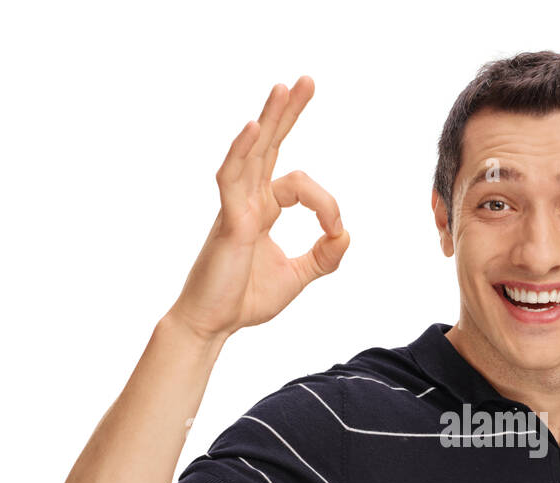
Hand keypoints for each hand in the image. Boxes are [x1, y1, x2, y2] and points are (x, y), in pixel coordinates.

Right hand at [169, 77, 349, 339]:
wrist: (212, 325)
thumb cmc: (243, 300)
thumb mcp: (297, 277)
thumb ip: (324, 256)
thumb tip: (346, 234)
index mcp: (263, 210)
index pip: (300, 185)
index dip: (327, 203)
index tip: (337, 232)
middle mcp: (248, 201)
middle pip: (269, 145)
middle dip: (288, 113)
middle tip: (306, 81)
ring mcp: (235, 207)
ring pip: (252, 152)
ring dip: (269, 120)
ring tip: (283, 88)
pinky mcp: (228, 220)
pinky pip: (232, 177)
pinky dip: (241, 151)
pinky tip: (251, 127)